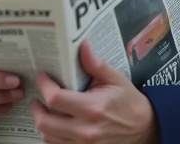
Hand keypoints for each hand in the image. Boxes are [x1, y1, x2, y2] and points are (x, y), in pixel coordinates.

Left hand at [30, 41, 158, 143]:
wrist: (143, 128)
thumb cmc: (128, 102)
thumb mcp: (116, 79)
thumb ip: (96, 64)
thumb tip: (83, 46)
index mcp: (93, 108)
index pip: (55, 99)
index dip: (44, 85)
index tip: (43, 77)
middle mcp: (86, 130)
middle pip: (45, 122)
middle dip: (37, 107)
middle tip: (38, 96)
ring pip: (48, 136)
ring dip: (43, 121)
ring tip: (45, 109)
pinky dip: (52, 134)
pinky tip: (56, 122)